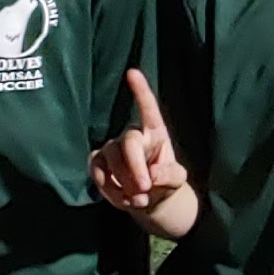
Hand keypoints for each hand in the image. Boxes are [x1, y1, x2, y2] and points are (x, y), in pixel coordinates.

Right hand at [90, 65, 198, 237]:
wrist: (149, 202)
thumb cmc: (164, 183)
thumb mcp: (176, 180)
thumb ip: (169, 175)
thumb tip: (150, 175)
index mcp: (155, 133)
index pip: (148, 109)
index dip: (140, 91)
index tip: (132, 72)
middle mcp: (132, 136)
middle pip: (128, 141)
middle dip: (135, 167)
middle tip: (145, 189)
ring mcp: (112, 148)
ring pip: (110, 157)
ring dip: (124, 182)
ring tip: (139, 200)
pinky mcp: (98, 162)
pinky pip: (97, 170)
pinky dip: (109, 187)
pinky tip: (122, 198)